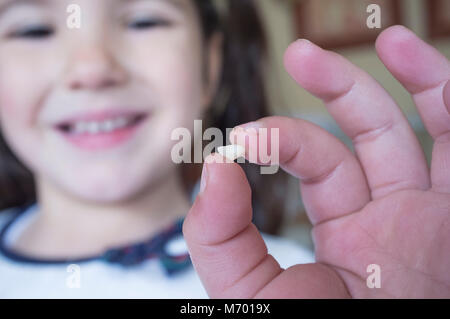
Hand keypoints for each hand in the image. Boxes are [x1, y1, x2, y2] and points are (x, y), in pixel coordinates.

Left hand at [183, 26, 449, 297]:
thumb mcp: (250, 291)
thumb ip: (220, 236)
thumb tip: (215, 167)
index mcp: (347, 229)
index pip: (320, 161)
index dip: (282, 138)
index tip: (242, 137)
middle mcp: (394, 216)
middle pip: (372, 135)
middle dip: (341, 88)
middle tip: (301, 54)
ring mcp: (435, 217)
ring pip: (431, 132)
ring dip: (418, 78)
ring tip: (392, 38)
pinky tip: (436, 73)